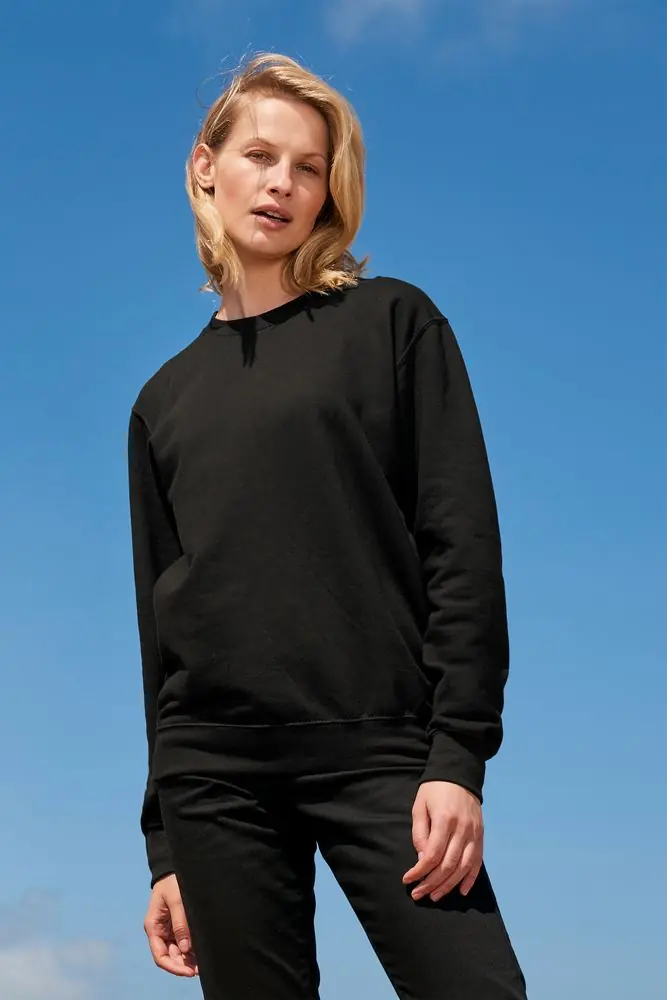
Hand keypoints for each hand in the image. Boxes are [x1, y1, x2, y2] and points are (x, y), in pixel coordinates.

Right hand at [144, 873, 198, 976]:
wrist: (173, 867)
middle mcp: (159, 931)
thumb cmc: (173, 882)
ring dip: (188, 959)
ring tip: (203, 963)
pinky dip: (191, 949)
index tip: (189, 972)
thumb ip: (180, 923)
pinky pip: (183, 942)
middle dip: (183, 965)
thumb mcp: (176, 900)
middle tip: (201, 969)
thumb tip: (185, 949)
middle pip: (169, 957)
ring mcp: (168, 929)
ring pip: (177, 952)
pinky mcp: (177, 925)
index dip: (173, 967)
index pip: (160, 956)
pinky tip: (201, 952)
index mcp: (153, 927)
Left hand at [403, 781, 483, 901]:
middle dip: (431, 883)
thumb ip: (420, 833)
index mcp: (444, 820)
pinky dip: (470, 879)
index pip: (432, 855)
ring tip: (435, 896)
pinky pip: (478, 862)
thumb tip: (422, 859)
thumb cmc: (433, 790)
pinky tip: (461, 891)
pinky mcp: (481, 835)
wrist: (458, 774)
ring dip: (448, 885)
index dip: (419, 871)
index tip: (408, 880)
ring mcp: (474, 833)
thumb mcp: (420, 807)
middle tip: (418, 894)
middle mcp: (462, 829)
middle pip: (448, 865)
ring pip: (463, 868)